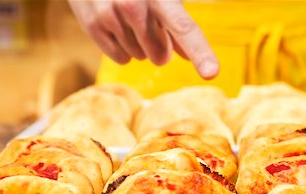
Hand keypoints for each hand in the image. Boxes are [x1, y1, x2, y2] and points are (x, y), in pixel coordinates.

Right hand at [68, 0, 218, 78]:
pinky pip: (121, 58)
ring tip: (127, 19)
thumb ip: (178, 25)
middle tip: (148, 25)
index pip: (185, 28)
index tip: (212, 73)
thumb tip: (190, 56)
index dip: (200, 52)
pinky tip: (116, 27)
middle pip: (160, 54)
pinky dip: (122, 49)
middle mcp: (134, 3)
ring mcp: (111, 13)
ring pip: (139, 57)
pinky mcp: (93, 24)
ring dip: (138, 45)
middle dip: (158, 46)